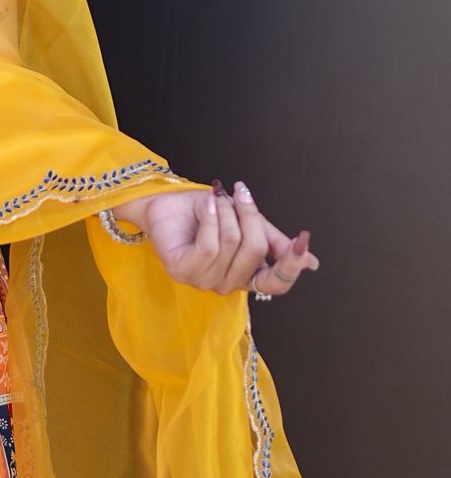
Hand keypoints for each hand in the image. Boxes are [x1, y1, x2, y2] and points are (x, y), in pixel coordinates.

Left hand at [118, 180, 319, 297]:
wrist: (166, 200)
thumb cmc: (205, 211)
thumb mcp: (247, 222)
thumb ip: (275, 242)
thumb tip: (312, 263)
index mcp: (247, 275)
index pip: (277, 284)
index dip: (291, 264)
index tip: (303, 238)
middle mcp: (227, 284)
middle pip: (255, 252)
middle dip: (249, 216)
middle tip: (239, 193)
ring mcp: (203, 281)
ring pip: (232, 244)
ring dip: (226, 212)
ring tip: (217, 198)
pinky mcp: (182, 271)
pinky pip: (209, 246)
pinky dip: (211, 219)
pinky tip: (208, 204)